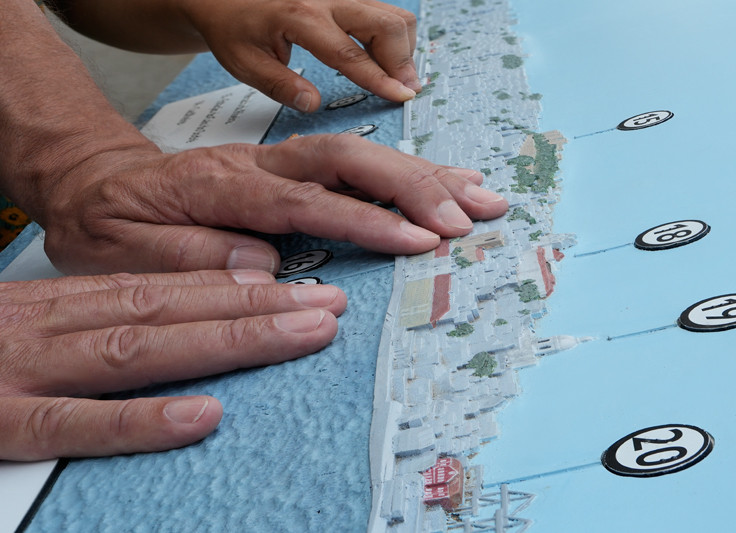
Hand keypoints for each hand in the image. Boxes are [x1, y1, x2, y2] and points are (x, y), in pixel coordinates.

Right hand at [0, 269, 346, 459]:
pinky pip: (73, 423)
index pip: (163, 289)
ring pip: (139, 351)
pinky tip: (201, 417)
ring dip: (226, 340)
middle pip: (170, 311)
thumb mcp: (28, 325)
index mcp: (61, 304)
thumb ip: (96, 325)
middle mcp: (51, 327)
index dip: (237, 287)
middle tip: (327, 307)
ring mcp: (23, 372)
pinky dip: (139, 420)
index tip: (298, 288)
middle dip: (256, 308)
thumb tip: (182, 333)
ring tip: (297, 334)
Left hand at [41, 134, 507, 274]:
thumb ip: (190, 255)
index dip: (365, 219)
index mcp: (219, 185)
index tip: (418, 241)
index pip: (305, 199)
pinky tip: (444, 185)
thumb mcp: (122, 249)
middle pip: (346, 160)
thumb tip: (262, 267)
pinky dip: (405, 174)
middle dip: (413, 185)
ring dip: (424, 175)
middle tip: (469, 215)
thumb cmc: (107, 222)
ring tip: (482, 196)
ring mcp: (276, 161)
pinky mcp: (289, 168)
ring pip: (360, 156)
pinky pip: (355, 164)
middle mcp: (258, 164)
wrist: (92, 183)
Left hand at [186, 0, 420, 110]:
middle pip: (387, 25)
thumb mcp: (245, 63)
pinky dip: (393, 37)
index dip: (380, 79)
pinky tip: (384, 59)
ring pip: (393, 15)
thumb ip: (280, 85)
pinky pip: (385, 12)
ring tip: (395, 77)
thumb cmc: (233, 27)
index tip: (401, 97)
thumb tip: (312, 104)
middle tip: (405, 91)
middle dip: (402, 61)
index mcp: (300, 15)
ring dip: (402, 48)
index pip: (351, 54)